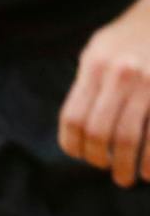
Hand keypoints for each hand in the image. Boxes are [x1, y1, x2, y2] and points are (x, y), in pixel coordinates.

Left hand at [59, 0, 149, 185]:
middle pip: (98, 131)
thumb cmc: (128, 38)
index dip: (73, 144)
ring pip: (129, 138)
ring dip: (127, 166)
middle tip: (108, 171)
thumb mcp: (98, 51)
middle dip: (99, 159)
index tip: (81, 155)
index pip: (73, 117)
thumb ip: (87, 85)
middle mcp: (119, 76)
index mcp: (95, 66)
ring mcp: (148, 85)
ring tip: (128, 177)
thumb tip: (76, 129)